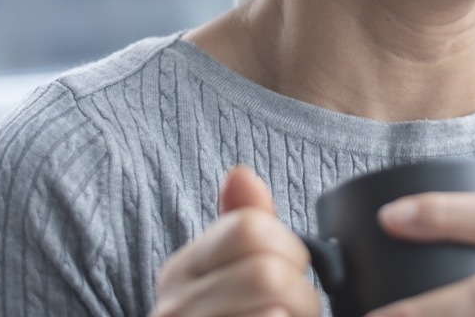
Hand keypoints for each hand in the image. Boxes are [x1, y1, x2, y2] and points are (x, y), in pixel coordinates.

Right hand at [151, 166, 321, 316]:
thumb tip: (240, 172)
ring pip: (273, 307)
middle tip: (299, 314)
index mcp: (180, 274)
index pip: (249, 227)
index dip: (291, 248)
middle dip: (304, 296)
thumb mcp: (231, 279)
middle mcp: (170, 309)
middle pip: (267, 270)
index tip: (295, 274)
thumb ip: (241, 229)